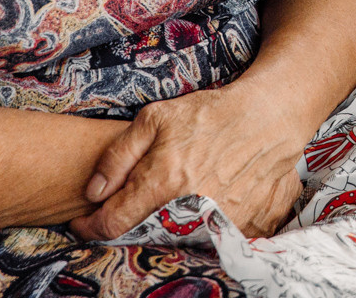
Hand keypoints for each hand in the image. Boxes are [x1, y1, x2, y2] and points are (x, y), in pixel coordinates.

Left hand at [70, 81, 314, 241]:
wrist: (269, 115)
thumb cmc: (209, 114)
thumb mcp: (155, 118)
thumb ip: (117, 156)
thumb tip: (93, 193)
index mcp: (162, 181)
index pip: (112, 224)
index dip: (91, 226)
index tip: (86, 221)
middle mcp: (188, 208)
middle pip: (141, 237)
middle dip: (129, 226)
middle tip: (132, 206)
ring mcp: (216, 221)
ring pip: (172, 243)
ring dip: (162, 229)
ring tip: (167, 202)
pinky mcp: (241, 227)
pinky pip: (206, 242)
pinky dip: (195, 231)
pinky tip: (197, 207)